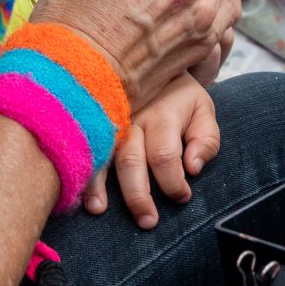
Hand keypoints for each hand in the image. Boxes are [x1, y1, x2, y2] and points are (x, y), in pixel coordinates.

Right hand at [79, 74, 221, 228]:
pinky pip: (86, 149)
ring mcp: (110, 121)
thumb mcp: (204, 111)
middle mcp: (133, 118)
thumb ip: (205, 140)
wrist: (152, 62)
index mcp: (163, 115)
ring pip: (103, 154)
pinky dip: (82, 171)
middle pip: (131, 159)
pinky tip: (79, 192)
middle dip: (138, 195)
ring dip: (98, 185)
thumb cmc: (180, 98)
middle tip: (148, 222)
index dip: (173, 182)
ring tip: (98, 210)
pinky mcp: (96, 124)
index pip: (165, 155)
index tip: (183, 197)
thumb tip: (193, 168)